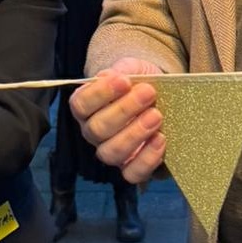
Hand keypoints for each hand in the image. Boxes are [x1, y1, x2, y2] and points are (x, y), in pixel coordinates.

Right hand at [70, 57, 165, 183]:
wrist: (159, 98)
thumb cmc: (139, 82)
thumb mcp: (132, 69)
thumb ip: (122, 70)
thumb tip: (112, 76)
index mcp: (86, 106)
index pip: (80, 104)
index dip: (100, 93)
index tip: (124, 80)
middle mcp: (94, 132)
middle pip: (97, 129)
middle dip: (124, 110)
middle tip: (148, 92)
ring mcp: (111, 152)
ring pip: (112, 153)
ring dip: (135, 134)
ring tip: (156, 115)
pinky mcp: (131, 168)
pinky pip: (132, 173)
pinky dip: (147, 158)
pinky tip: (161, 139)